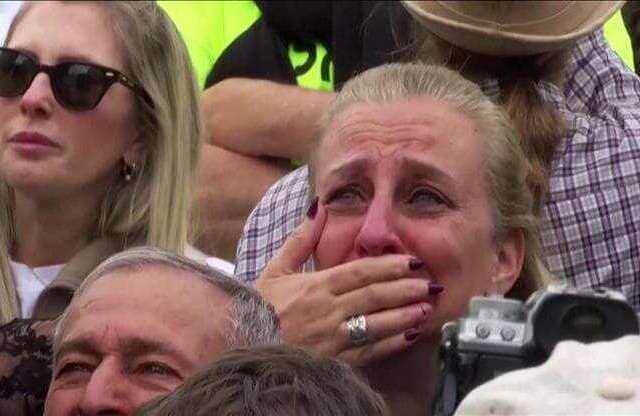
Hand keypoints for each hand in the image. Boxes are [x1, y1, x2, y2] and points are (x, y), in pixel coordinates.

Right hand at [256, 199, 438, 366]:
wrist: (242, 343)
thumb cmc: (261, 306)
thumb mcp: (276, 268)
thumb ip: (300, 238)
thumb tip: (319, 206)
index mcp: (316, 285)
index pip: (360, 272)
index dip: (389, 266)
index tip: (412, 261)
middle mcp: (328, 311)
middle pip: (374, 296)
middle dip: (405, 289)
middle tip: (430, 284)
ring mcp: (332, 338)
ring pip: (376, 324)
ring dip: (404, 315)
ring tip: (426, 308)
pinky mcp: (333, 360)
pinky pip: (368, 351)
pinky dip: (390, 344)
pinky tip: (408, 336)